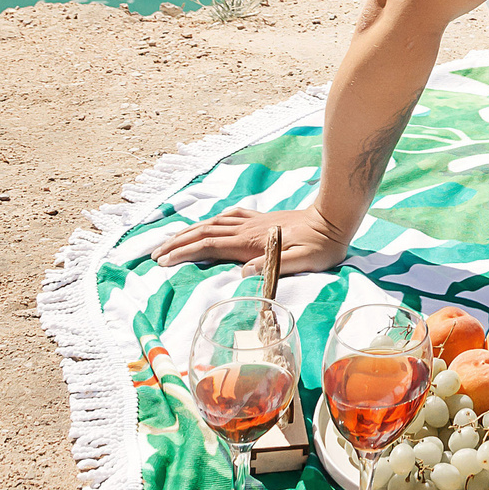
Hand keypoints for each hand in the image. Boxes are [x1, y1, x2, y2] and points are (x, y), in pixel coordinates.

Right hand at [153, 204, 350, 273]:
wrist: (334, 220)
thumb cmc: (320, 246)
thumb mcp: (302, 261)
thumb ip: (273, 266)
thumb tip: (243, 271)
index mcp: (252, 242)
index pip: (209, 245)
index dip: (184, 253)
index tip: (163, 262)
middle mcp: (248, 229)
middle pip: (204, 233)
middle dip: (177, 243)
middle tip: (154, 254)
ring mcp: (254, 221)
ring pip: (213, 223)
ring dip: (189, 231)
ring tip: (171, 241)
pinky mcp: (261, 219)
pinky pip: (228, 217)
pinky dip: (211, 221)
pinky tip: (207, 225)